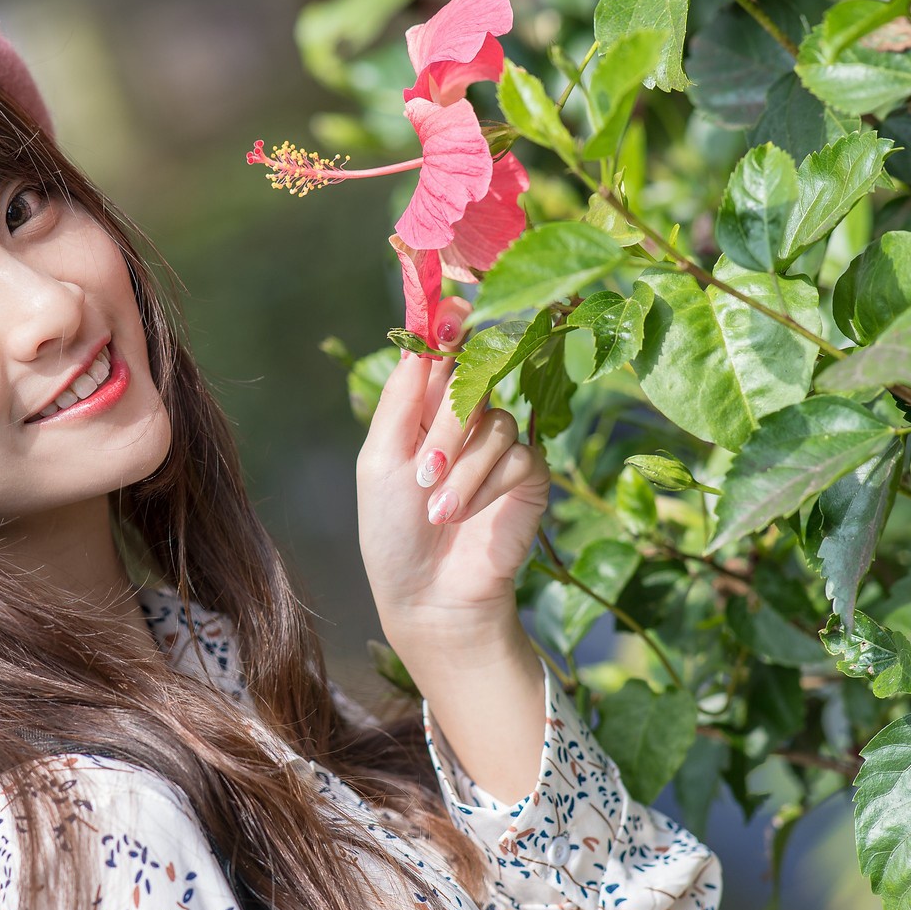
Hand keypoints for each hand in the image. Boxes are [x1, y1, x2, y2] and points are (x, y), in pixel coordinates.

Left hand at [356, 297, 551, 672]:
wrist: (428, 595)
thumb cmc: (392, 530)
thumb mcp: (381, 458)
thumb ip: (402, 396)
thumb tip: (423, 333)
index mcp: (423, 405)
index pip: (445, 348)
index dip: (452, 325)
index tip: (453, 314)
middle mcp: (465, 417)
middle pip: (472, 376)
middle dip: (445, 426)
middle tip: (422, 472)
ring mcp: (500, 444)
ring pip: (494, 421)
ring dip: (461, 469)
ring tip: (436, 511)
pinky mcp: (529, 476)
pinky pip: (518, 457)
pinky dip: (485, 487)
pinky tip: (465, 516)